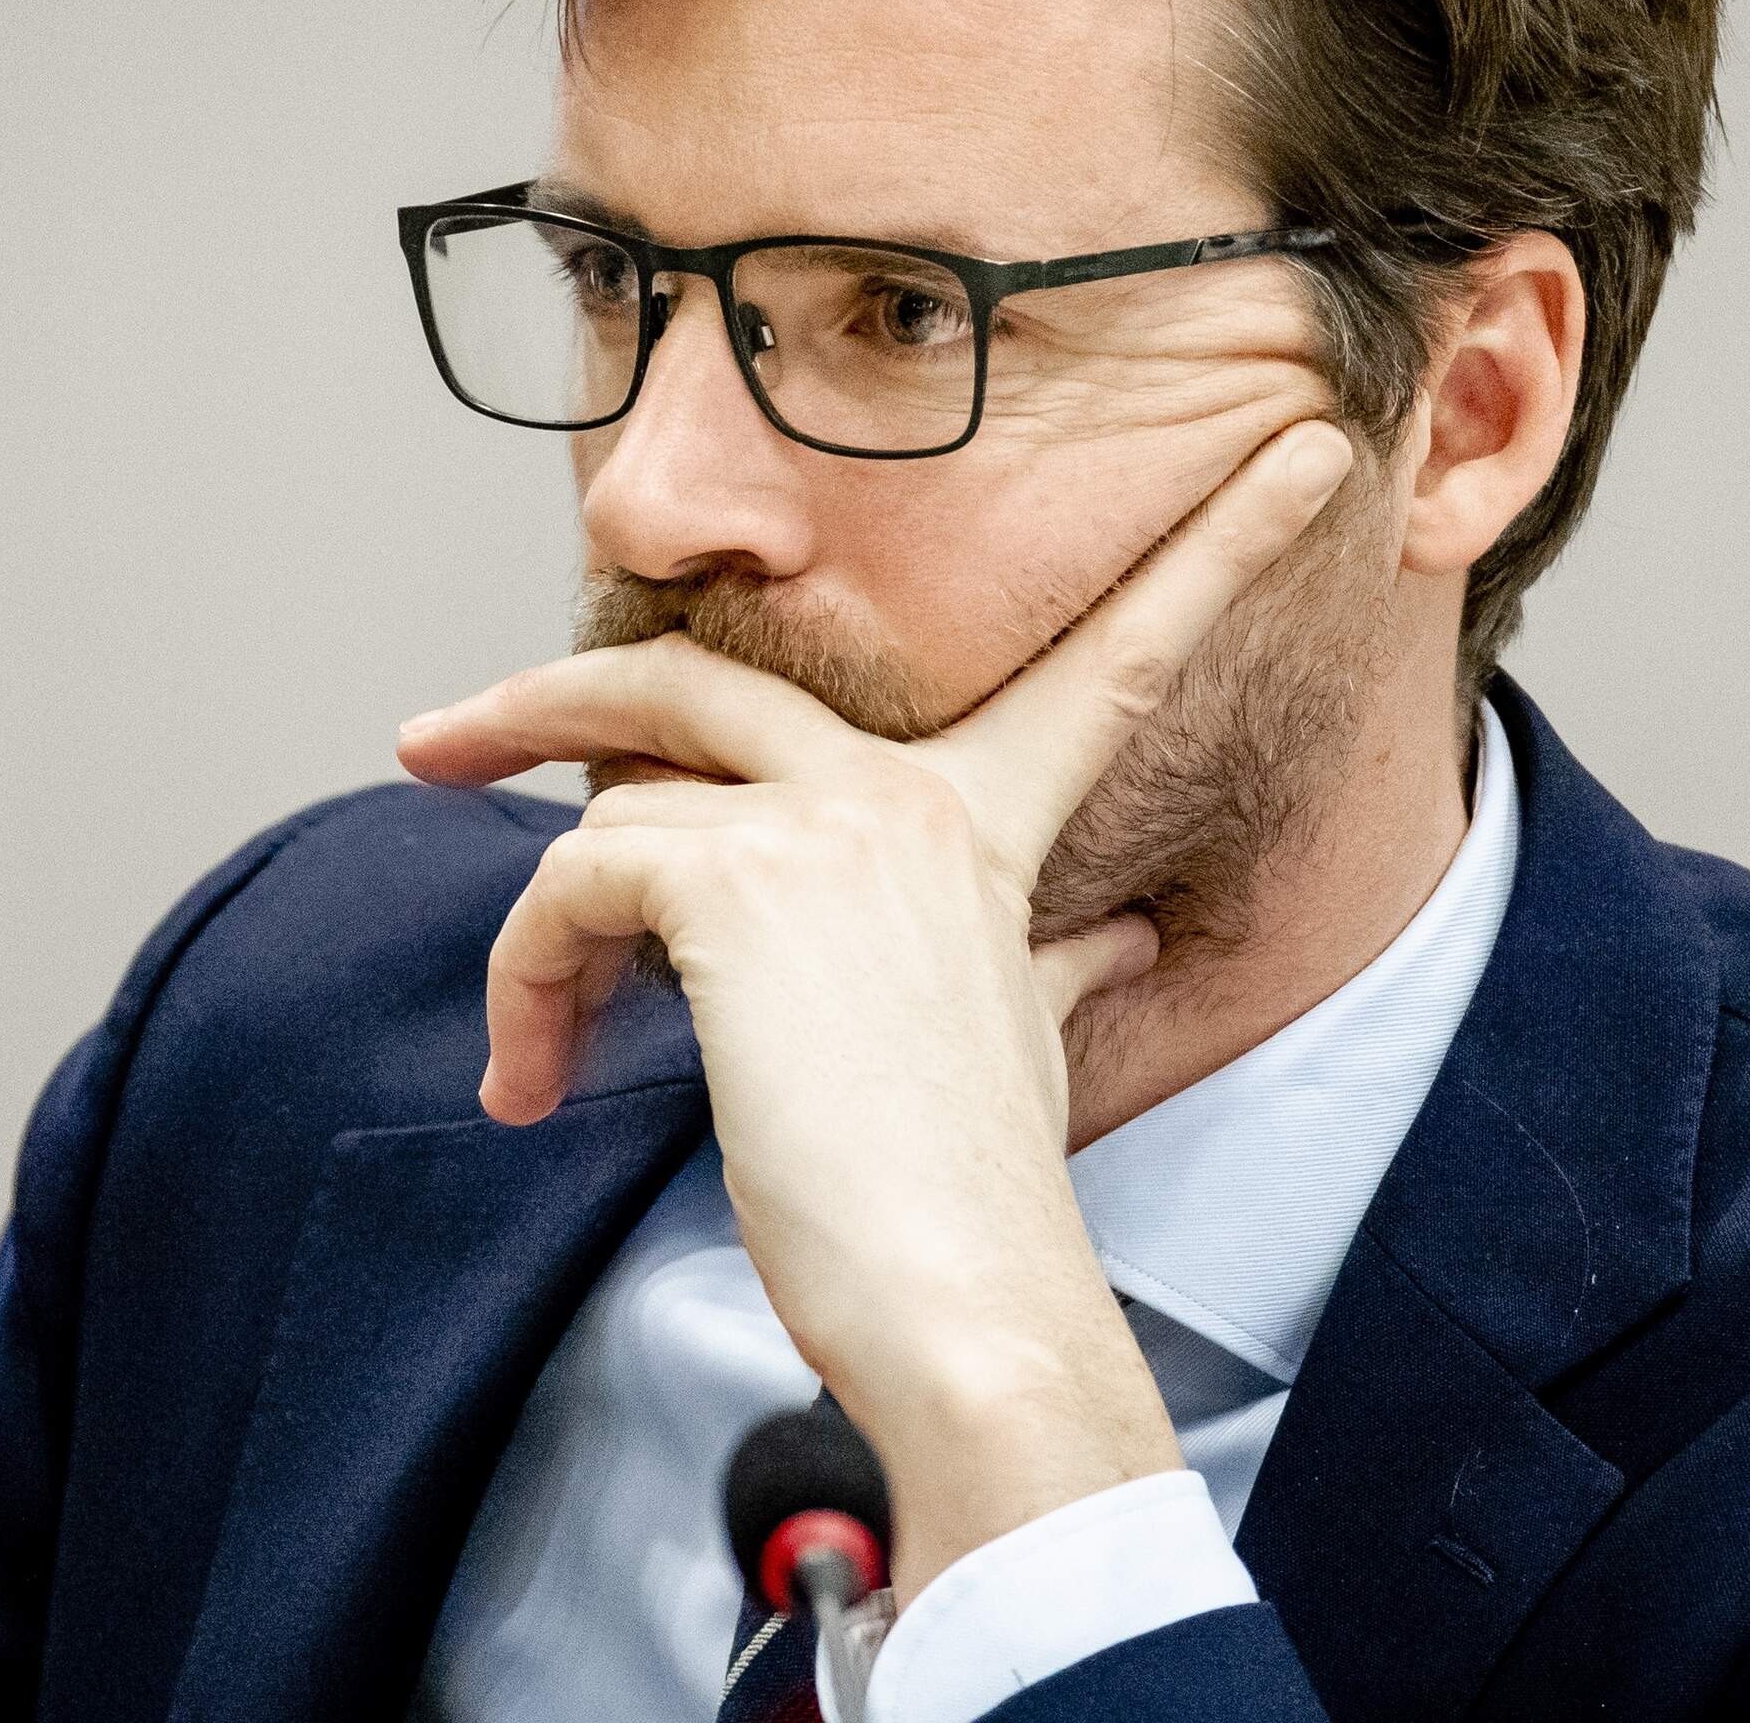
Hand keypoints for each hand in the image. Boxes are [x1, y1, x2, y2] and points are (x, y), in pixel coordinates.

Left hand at [393, 418, 1355, 1599]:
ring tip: (539, 1063)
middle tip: (436, 741)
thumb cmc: (975, 1196)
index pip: (1117, 649)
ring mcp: (827, 827)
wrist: (962, 1298)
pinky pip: (571, 887)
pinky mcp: (734, 889)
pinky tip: (536, 1079)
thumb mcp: (1029, 1044)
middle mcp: (913, 792)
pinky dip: (525, 982)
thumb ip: (1055, 959)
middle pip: (692, 675)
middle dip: (544, 699)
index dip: (1221, 548)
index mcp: (988, 819)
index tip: (1313, 452)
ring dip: (541, 945)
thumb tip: (1124, 933)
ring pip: (610, 817)